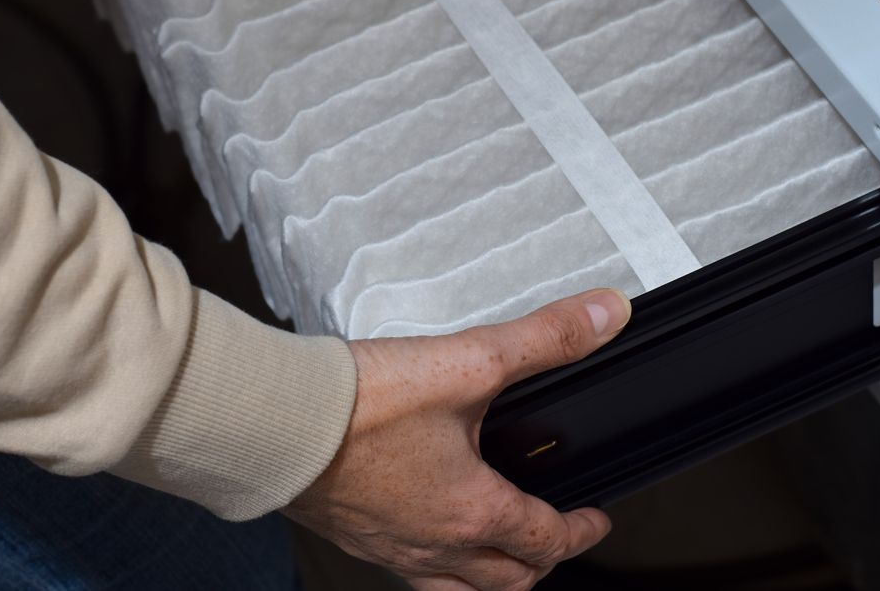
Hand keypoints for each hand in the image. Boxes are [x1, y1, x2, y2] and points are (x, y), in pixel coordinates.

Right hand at [285, 289, 631, 589]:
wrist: (275, 419)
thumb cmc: (360, 405)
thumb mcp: (469, 361)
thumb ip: (544, 339)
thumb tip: (604, 316)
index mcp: (471, 511)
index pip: (545, 540)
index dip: (580, 531)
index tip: (594, 520)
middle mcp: (432, 543)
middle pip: (504, 580)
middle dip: (541, 562)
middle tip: (554, 539)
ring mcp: (387, 546)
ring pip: (454, 588)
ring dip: (487, 576)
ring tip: (494, 554)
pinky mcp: (349, 534)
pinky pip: (404, 570)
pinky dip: (432, 564)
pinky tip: (420, 529)